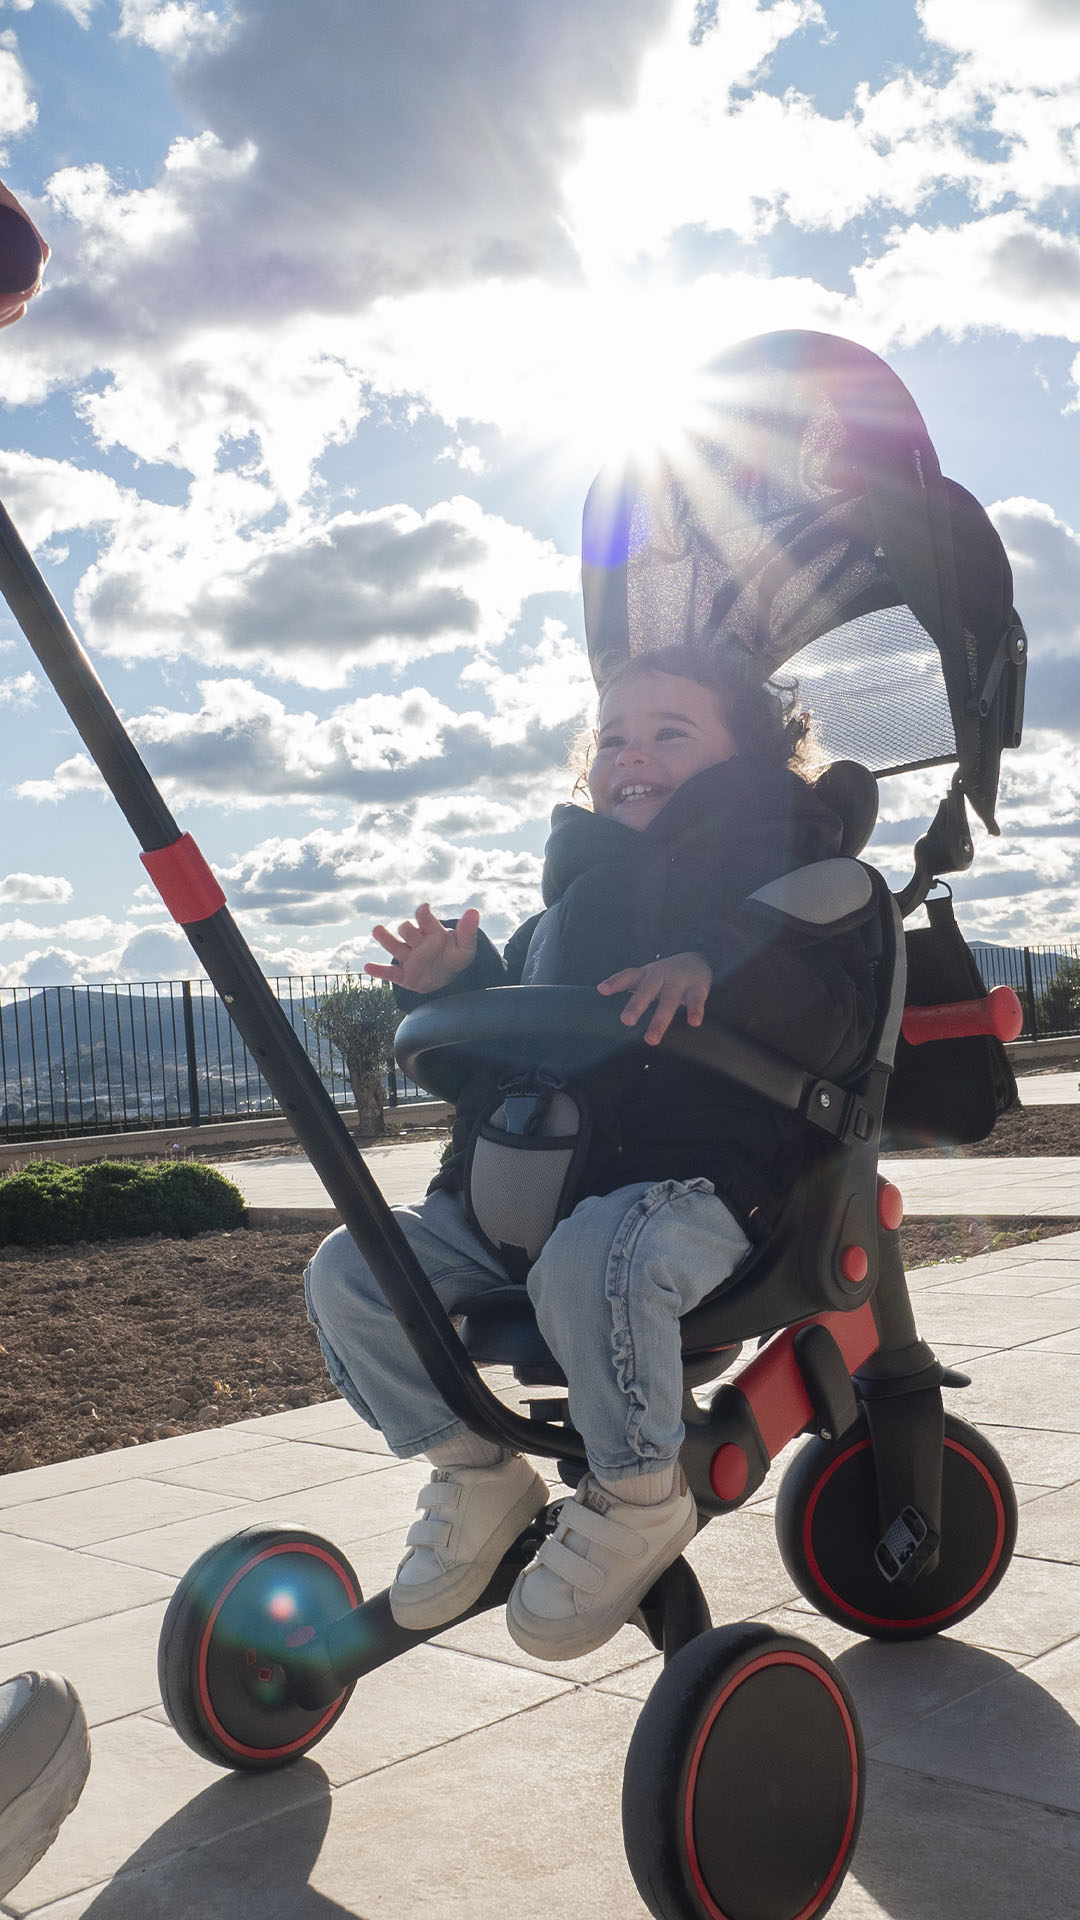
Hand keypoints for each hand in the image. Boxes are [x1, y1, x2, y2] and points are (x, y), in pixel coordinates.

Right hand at [365, 903, 480, 993]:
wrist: (447, 978)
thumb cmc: (454, 957)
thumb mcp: (466, 947)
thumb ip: (468, 931)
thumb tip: (474, 911)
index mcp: (431, 932)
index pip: (425, 919)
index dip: (423, 914)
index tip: (424, 909)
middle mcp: (416, 942)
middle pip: (406, 930)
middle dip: (407, 929)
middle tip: (407, 929)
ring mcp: (408, 958)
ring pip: (394, 946)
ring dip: (385, 938)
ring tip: (377, 930)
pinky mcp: (403, 975)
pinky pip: (389, 973)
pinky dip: (379, 971)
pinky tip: (368, 967)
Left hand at [597, 951, 712, 1045]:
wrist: (697, 960)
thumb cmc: (665, 976)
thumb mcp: (646, 978)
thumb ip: (630, 989)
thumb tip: (609, 1006)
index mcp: (646, 974)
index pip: (629, 976)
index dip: (616, 982)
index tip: (602, 989)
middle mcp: (661, 976)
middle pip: (647, 989)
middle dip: (636, 1004)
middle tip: (626, 1020)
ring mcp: (679, 981)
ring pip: (670, 999)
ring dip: (660, 1019)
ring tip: (651, 1039)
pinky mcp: (698, 987)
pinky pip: (696, 1000)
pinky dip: (695, 1010)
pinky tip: (693, 1022)